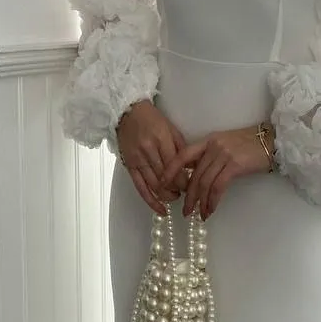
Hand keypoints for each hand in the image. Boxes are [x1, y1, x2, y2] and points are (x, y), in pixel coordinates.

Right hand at [115, 99, 186, 215]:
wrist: (127, 112)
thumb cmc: (153, 119)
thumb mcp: (172, 129)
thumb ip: (181, 150)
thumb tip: (193, 170)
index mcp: (161, 141)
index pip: (177, 169)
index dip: (186, 182)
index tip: (192, 186)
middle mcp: (148, 151)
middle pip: (167, 180)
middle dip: (179, 190)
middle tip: (186, 193)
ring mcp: (137, 160)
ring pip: (154, 186)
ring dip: (167, 196)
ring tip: (175, 197)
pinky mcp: (129, 166)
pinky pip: (140, 188)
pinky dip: (151, 201)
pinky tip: (161, 210)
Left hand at [162, 126, 273, 220]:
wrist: (273, 141)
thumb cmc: (251, 146)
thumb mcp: (226, 145)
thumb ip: (211, 156)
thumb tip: (197, 175)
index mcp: (208, 141)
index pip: (183, 155)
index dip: (171, 170)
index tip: (162, 183)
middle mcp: (213, 146)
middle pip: (194, 174)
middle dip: (188, 195)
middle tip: (185, 211)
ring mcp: (223, 155)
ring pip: (204, 183)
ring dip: (200, 202)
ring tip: (198, 215)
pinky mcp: (234, 165)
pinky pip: (217, 187)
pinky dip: (212, 201)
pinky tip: (210, 210)